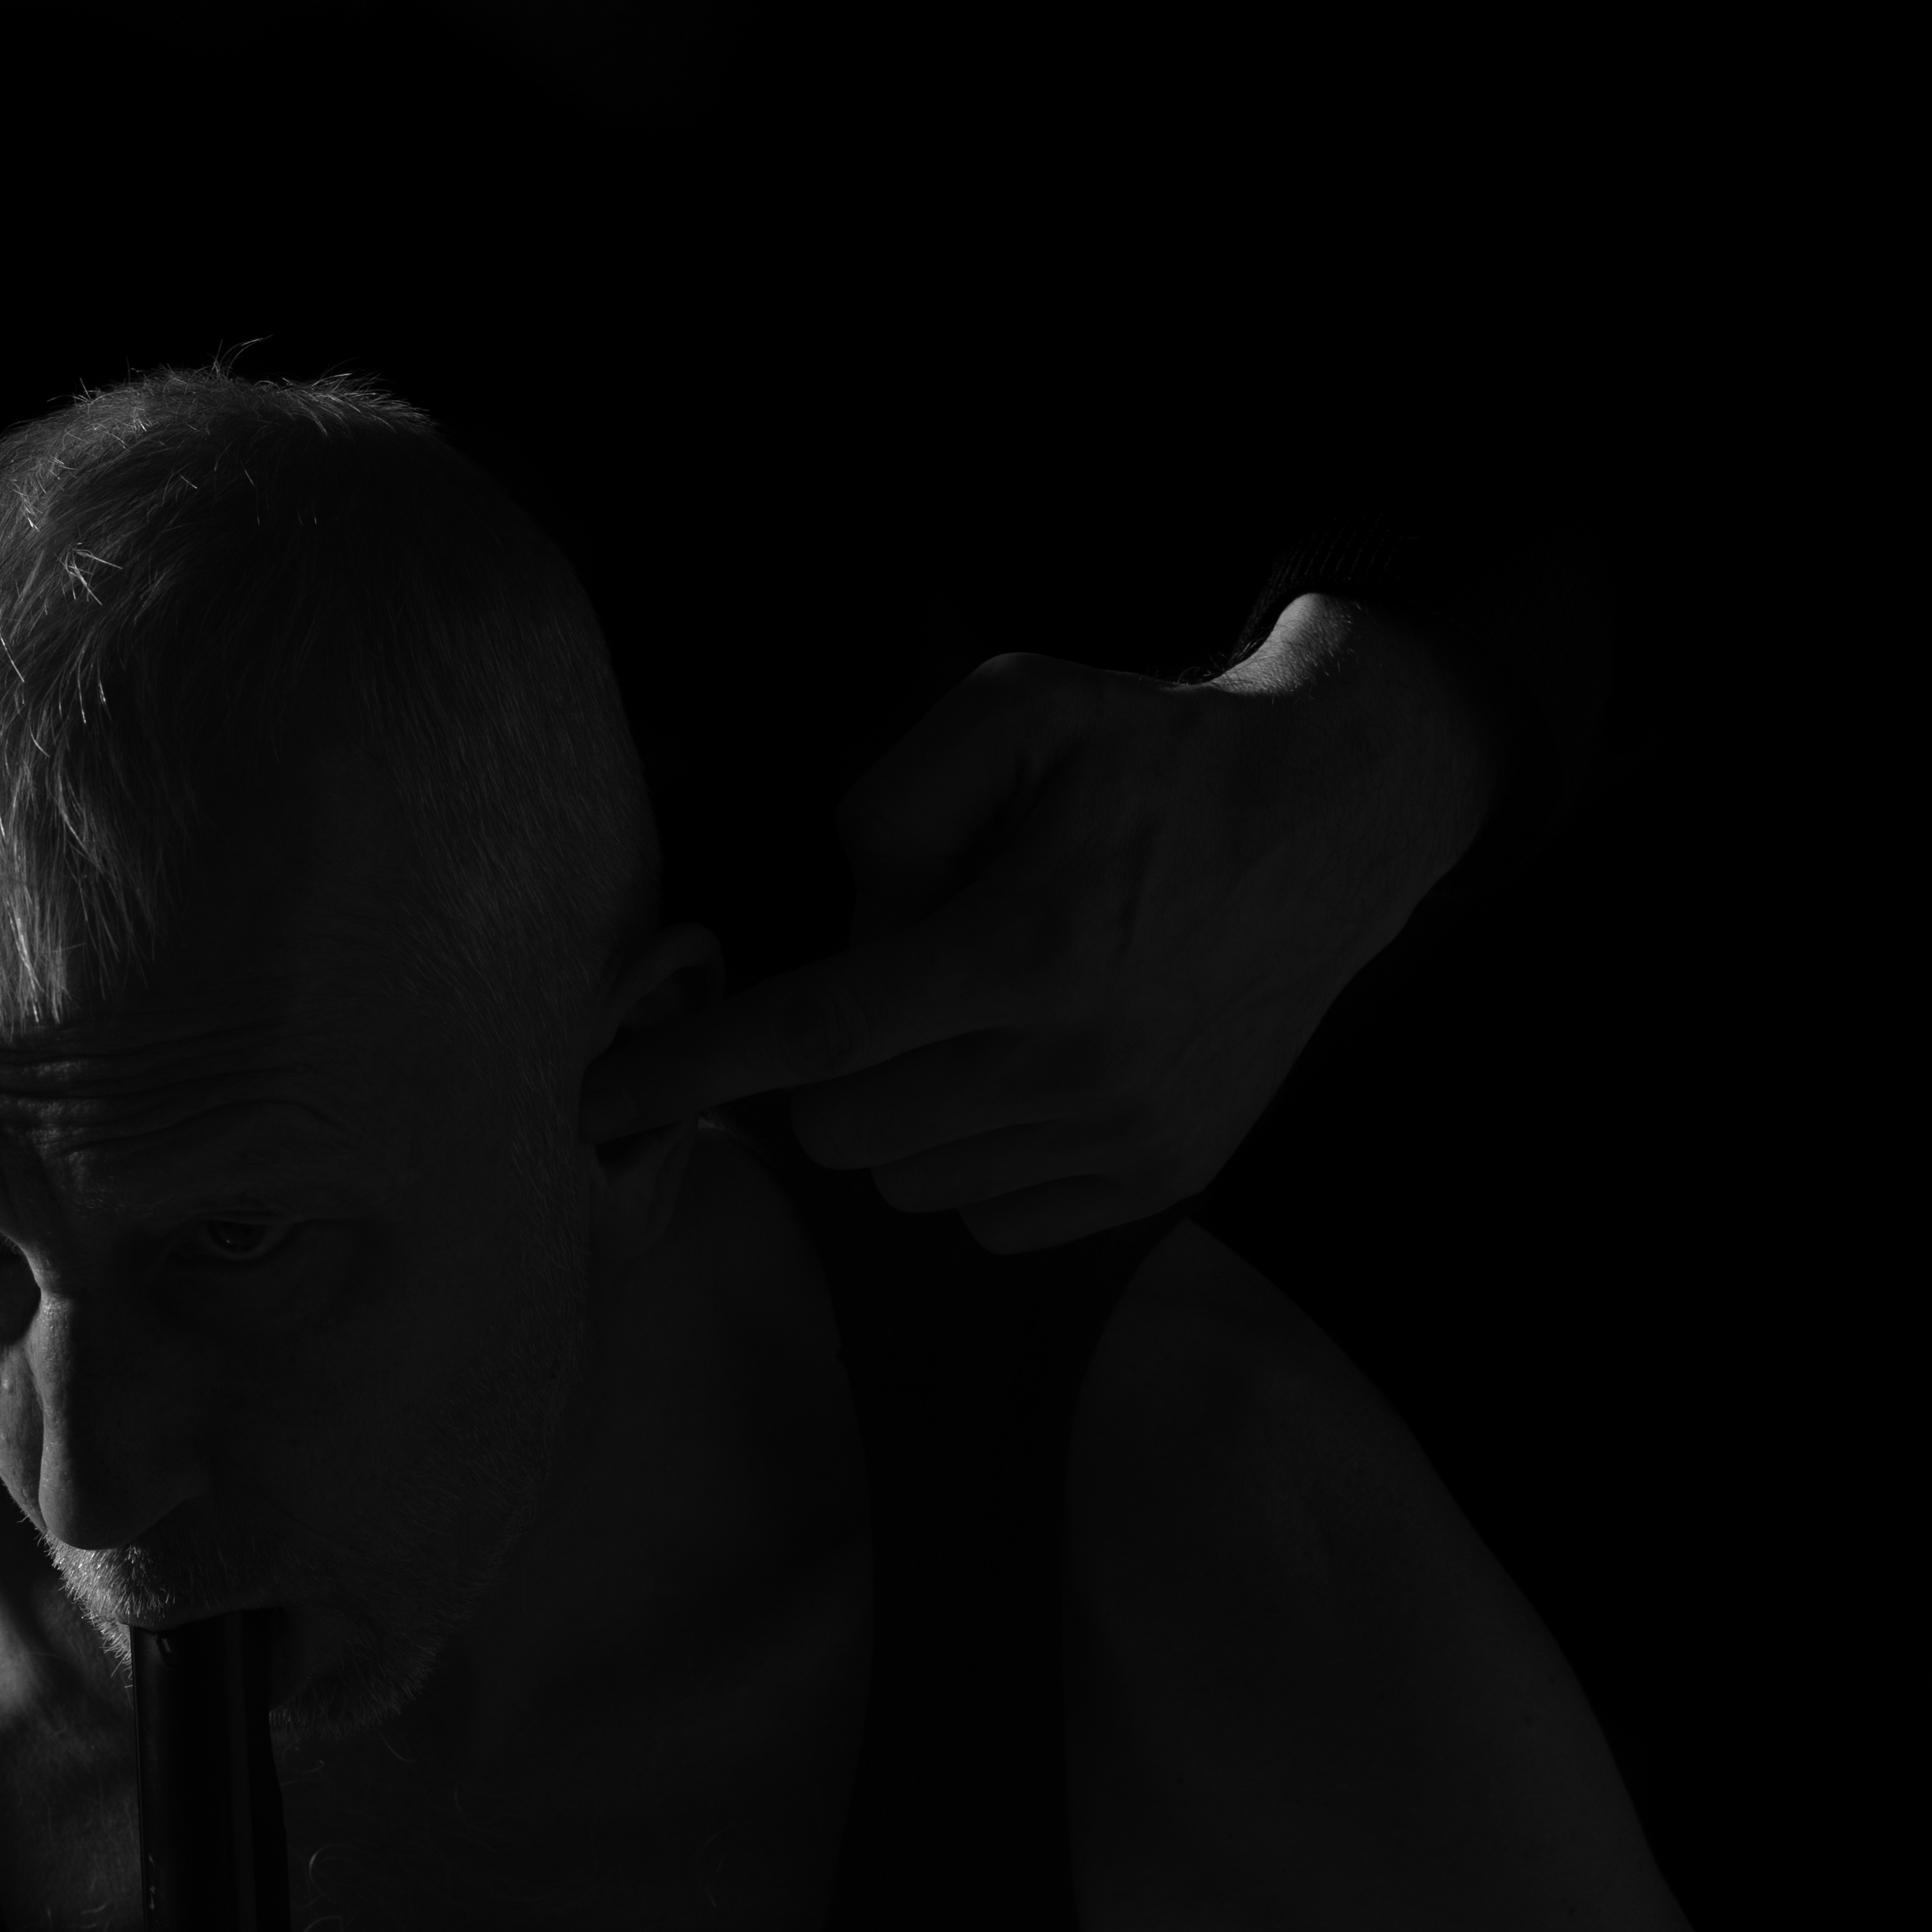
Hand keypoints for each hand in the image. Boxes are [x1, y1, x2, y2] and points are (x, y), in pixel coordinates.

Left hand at [584, 595, 1494, 1248]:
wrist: (1332, 823)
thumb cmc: (1149, 760)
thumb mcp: (1012, 712)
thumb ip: (886, 805)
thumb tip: (834, 935)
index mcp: (1032, 946)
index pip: (820, 1035)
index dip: (694, 1070)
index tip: (599, 1101)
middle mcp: (1078, 1065)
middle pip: (848, 1132)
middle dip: (820, 1078)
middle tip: (877, 994)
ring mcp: (1122, 1139)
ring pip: (909, 1186)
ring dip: (899, 1116)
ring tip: (974, 1021)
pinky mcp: (1154, 1181)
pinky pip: (988, 1218)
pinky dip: (969, 1160)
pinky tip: (1020, 1075)